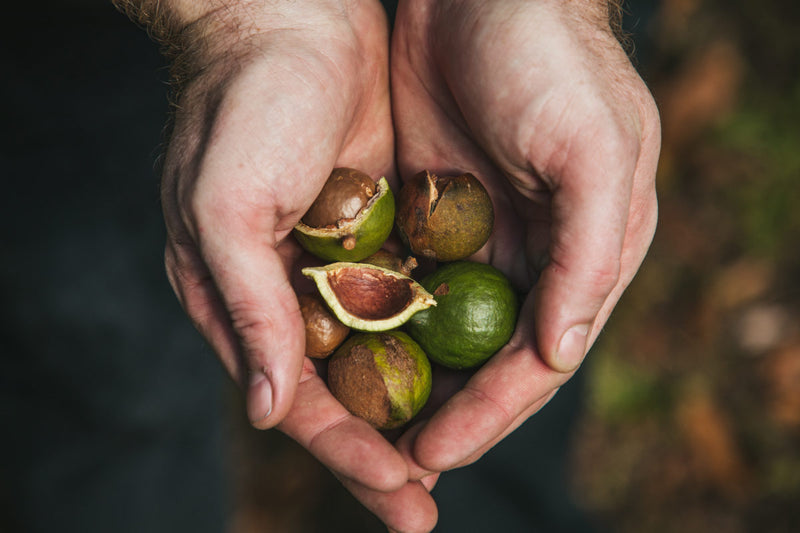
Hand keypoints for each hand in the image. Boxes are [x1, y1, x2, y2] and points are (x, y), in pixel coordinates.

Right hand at [155, 1, 435, 529]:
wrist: (287, 22)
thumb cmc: (242, 109)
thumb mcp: (223, 206)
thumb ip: (245, 308)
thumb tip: (269, 410)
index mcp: (247, 302)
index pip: (301, 400)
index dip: (349, 452)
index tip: (403, 496)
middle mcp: (294, 296)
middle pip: (346, 394)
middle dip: (388, 451)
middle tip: (427, 508)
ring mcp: (342, 265)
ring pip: (385, 356)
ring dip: (419, 405)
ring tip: (460, 454)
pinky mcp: (382, 230)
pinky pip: (413, 297)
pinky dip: (438, 337)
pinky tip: (476, 370)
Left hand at [390, 0, 659, 476]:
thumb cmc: (552, 60)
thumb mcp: (594, 149)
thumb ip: (589, 253)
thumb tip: (560, 353)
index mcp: (581, 256)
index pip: (536, 359)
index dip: (490, 412)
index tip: (437, 451)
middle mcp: (529, 259)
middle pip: (482, 359)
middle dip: (445, 416)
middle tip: (393, 466)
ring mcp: (474, 238)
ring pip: (436, 331)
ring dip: (404, 381)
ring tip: (359, 429)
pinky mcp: (425, 213)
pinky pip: (399, 281)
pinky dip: (375, 321)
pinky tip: (340, 354)